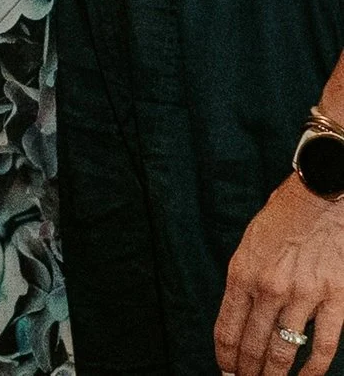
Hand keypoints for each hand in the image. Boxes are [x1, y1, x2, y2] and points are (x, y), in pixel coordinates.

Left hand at [217, 175, 343, 375]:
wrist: (320, 199)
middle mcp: (269, 290)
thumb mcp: (249, 248)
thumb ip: (246, 283)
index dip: (225, 357)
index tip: (226, 372)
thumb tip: (244, 318)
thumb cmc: (283, 219)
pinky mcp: (336, 299)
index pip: (228, 328)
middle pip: (253, 344)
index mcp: (242, 275)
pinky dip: (313, 369)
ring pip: (284, 350)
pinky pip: (324, 345)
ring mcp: (304, 297)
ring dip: (274, 375)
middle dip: (247, 371)